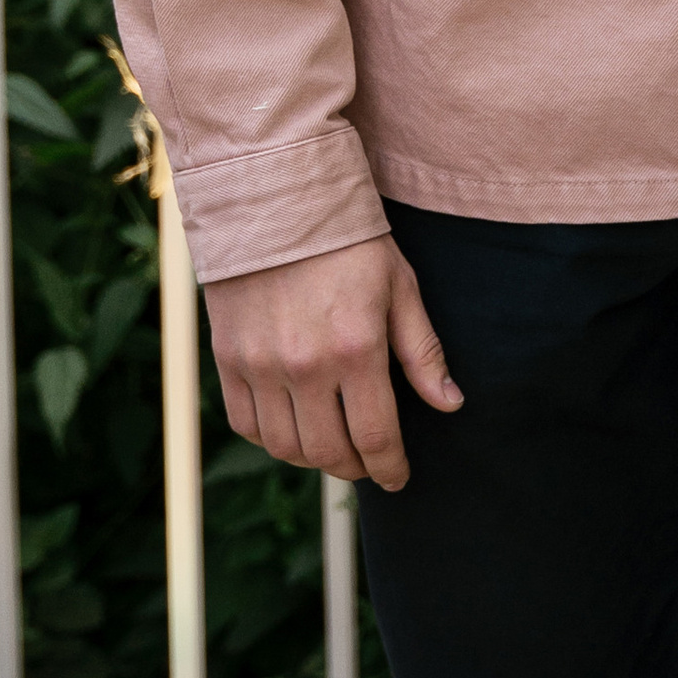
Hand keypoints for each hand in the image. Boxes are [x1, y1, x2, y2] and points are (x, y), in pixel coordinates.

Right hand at [204, 237, 462, 488]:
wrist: (275, 199)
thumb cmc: (348, 241)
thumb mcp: (399, 287)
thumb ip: (422, 352)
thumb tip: (450, 405)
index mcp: (355, 348)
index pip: (375, 436)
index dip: (390, 468)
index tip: (398, 477)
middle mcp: (304, 365)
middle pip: (329, 452)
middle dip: (355, 468)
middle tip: (367, 461)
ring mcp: (260, 365)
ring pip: (286, 446)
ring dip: (313, 457)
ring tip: (332, 446)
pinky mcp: (227, 359)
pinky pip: (246, 424)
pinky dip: (271, 437)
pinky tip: (292, 426)